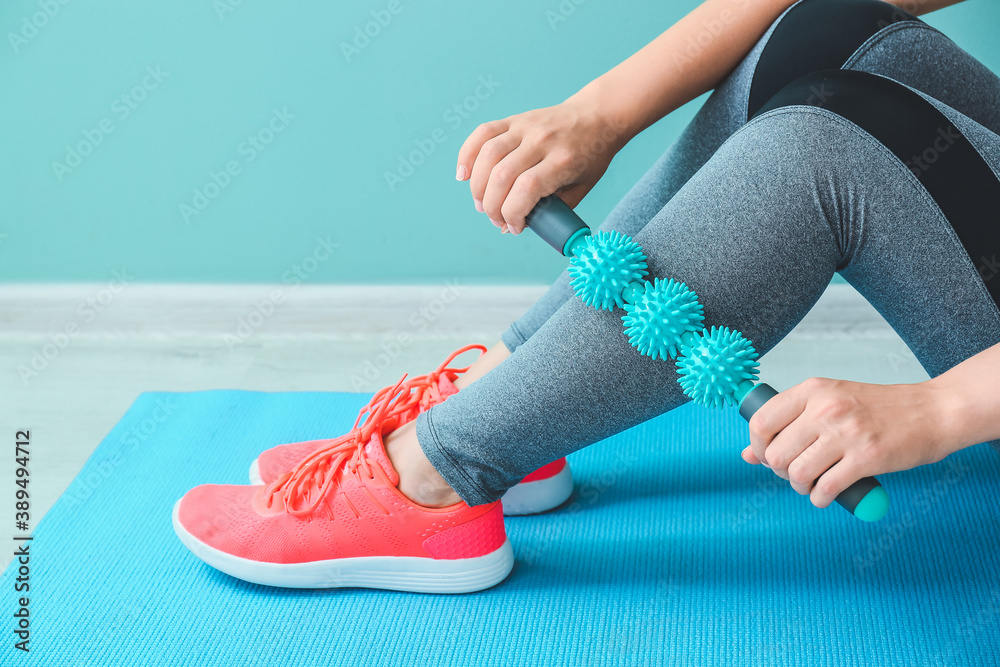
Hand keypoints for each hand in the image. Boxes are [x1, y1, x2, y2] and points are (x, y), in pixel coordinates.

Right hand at [455, 98, 627, 233]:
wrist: (599, 115)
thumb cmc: (591, 157)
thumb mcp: (580, 187)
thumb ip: (549, 209)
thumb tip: (510, 227)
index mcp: (563, 160)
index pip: (526, 189)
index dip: (513, 213)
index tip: (514, 227)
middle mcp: (542, 141)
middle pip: (503, 175)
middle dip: (492, 206)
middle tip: (496, 219)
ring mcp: (526, 127)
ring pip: (488, 155)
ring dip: (478, 186)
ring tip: (481, 203)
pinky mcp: (514, 119)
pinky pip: (482, 134)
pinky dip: (467, 155)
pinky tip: (463, 175)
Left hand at [742, 378, 955, 508]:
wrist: (932, 411)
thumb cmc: (877, 409)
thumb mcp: (829, 401)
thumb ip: (789, 422)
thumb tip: (747, 454)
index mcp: (813, 389)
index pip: (761, 421)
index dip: (757, 446)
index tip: (767, 455)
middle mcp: (826, 408)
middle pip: (776, 453)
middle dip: (779, 471)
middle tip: (793, 472)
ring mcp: (847, 433)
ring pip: (797, 473)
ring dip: (800, 486)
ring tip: (811, 484)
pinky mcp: (868, 458)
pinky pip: (826, 488)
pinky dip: (820, 498)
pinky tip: (826, 495)